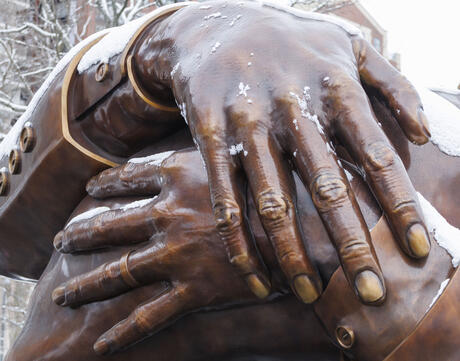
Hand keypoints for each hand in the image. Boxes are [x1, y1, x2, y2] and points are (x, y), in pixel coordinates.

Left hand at [52, 150, 267, 354]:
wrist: (308, 227)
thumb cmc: (280, 185)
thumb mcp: (241, 154)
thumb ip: (215, 151)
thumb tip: (206, 142)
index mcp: (181, 175)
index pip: (130, 176)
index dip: (108, 182)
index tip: (92, 187)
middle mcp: (170, 214)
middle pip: (111, 225)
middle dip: (81, 235)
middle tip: (60, 243)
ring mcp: (177, 254)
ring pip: (119, 273)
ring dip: (87, 286)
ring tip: (63, 295)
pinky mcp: (193, 290)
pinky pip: (150, 316)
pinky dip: (124, 333)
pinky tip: (102, 345)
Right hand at [136, 1, 430, 302]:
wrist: (216, 23)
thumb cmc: (292, 42)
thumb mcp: (349, 45)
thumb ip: (393, 84)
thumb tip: (424, 134)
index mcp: (334, 86)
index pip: (378, 156)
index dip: (401, 206)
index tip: (419, 250)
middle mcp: (293, 107)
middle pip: (328, 189)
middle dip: (353, 246)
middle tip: (373, 294)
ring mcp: (248, 121)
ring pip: (273, 202)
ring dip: (292, 254)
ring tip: (309, 296)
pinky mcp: (209, 132)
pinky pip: (225, 195)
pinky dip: (238, 239)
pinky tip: (252, 274)